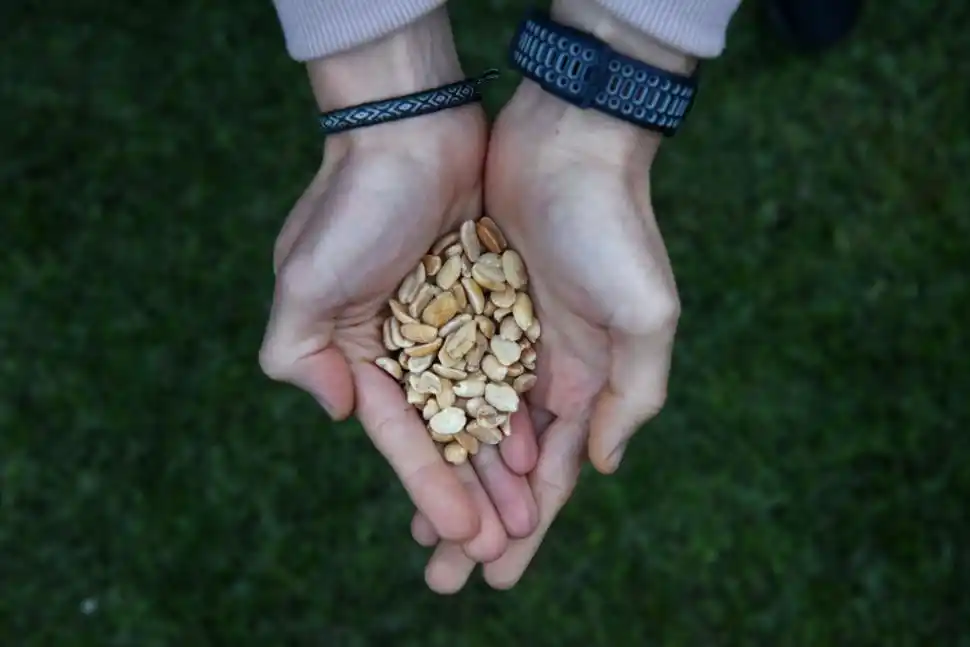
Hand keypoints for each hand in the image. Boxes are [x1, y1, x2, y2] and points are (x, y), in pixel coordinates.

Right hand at [258, 8, 537, 588]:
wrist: (413, 126)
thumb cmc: (355, 202)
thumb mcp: (303, 278)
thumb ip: (298, 352)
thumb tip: (337, 412)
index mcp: (360, 352)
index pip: (402, 435)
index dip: (430, 488)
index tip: (459, 537)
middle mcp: (408, 349)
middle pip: (446, 437)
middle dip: (468, 497)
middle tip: (498, 555)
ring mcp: (454, 329)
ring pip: (484, 413)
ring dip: (502, 468)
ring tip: (529, 522)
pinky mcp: (493, 304)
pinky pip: (513, 369)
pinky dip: (523, 409)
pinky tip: (543, 451)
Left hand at [409, 0, 692, 590]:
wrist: (566, 141)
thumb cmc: (613, 225)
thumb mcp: (645, 313)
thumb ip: (633, 394)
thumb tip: (602, 466)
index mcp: (587, 381)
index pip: (550, 476)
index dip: (525, 529)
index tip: (495, 579)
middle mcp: (545, 370)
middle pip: (504, 467)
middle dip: (477, 522)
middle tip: (442, 579)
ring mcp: (504, 340)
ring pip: (469, 428)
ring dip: (449, 481)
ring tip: (420, 534)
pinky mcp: (467, 305)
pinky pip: (442, 373)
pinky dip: (429, 415)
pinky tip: (409, 448)